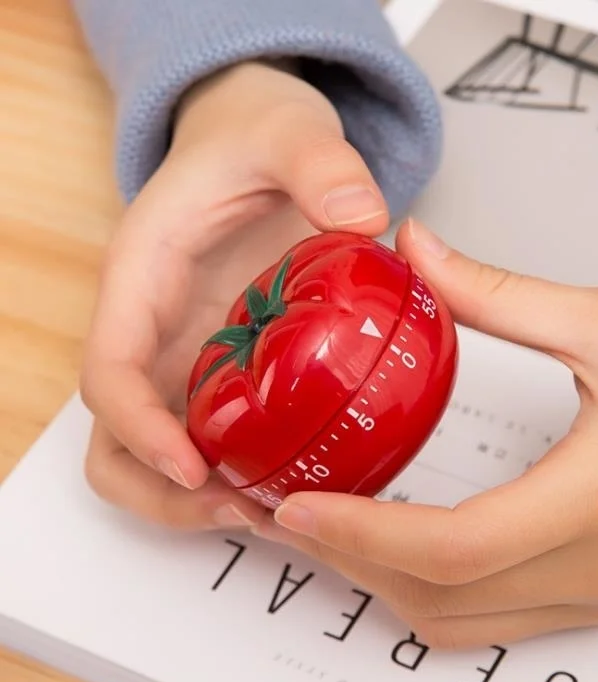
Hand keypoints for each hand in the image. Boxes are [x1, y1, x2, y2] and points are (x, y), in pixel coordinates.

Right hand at [80, 61, 388, 529]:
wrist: (261, 148)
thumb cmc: (253, 142)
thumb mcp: (287, 133)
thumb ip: (321, 163)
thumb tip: (366, 218)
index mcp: (143, 277)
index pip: (108, 369)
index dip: (139, 430)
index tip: (193, 469)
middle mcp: (153, 330)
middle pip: (117, 440)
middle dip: (164, 492)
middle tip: (243, 510)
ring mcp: (186, 357)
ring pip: (156, 456)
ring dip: (198, 500)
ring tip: (271, 510)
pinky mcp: (222, 369)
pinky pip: (214, 438)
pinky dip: (240, 472)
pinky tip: (296, 477)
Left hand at [253, 218, 597, 649]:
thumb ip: (497, 295)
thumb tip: (419, 254)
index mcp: (596, 498)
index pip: (453, 547)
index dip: (363, 532)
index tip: (299, 504)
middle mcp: (593, 568)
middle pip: (438, 596)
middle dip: (350, 561)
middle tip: (286, 512)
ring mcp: (596, 595)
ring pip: (459, 622)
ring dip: (383, 584)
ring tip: (330, 531)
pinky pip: (490, 620)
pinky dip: (427, 593)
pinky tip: (398, 550)